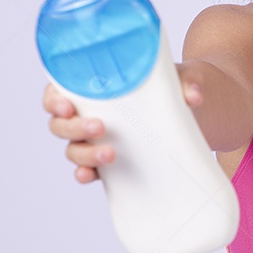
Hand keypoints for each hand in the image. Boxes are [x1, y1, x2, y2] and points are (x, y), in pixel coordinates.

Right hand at [43, 66, 205, 183]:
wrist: (198, 109)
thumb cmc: (180, 83)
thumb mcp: (187, 77)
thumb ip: (190, 82)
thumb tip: (194, 96)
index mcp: (95, 85)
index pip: (58, 91)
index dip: (53, 99)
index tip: (66, 104)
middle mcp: (90, 112)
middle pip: (62, 124)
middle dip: (74, 128)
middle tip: (100, 127)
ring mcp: (98, 138)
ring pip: (74, 148)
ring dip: (85, 154)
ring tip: (110, 155)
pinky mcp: (112, 158)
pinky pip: (89, 169)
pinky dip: (86, 174)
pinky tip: (92, 176)